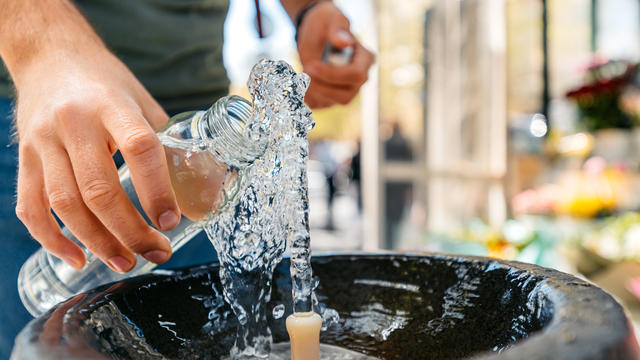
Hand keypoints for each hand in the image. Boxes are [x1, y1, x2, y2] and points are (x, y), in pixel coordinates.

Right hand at [14, 44, 177, 272]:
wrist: (49, 56)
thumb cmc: (104, 83)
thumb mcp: (141, 100)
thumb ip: (166, 141)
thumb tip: (205, 185)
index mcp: (111, 106)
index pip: (139, 149)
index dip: (157, 190)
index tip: (171, 222)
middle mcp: (74, 123)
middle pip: (99, 189)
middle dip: (130, 231)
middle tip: (155, 253)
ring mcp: (43, 142)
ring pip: (65, 204)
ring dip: (97, 242)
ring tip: (125, 262)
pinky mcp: (25, 158)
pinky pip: (31, 207)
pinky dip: (52, 239)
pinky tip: (76, 258)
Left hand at [296, 2, 374, 108]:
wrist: (314, 33)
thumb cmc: (326, 23)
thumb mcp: (331, 19)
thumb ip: (338, 28)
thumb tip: (346, 42)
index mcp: (365, 59)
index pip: (356, 75)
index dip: (333, 75)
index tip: (312, 65)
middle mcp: (359, 79)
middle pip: (345, 95)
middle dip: (321, 86)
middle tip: (304, 70)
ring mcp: (346, 90)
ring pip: (331, 102)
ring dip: (311, 91)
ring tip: (300, 72)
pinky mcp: (331, 97)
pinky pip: (319, 105)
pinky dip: (306, 96)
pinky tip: (299, 81)